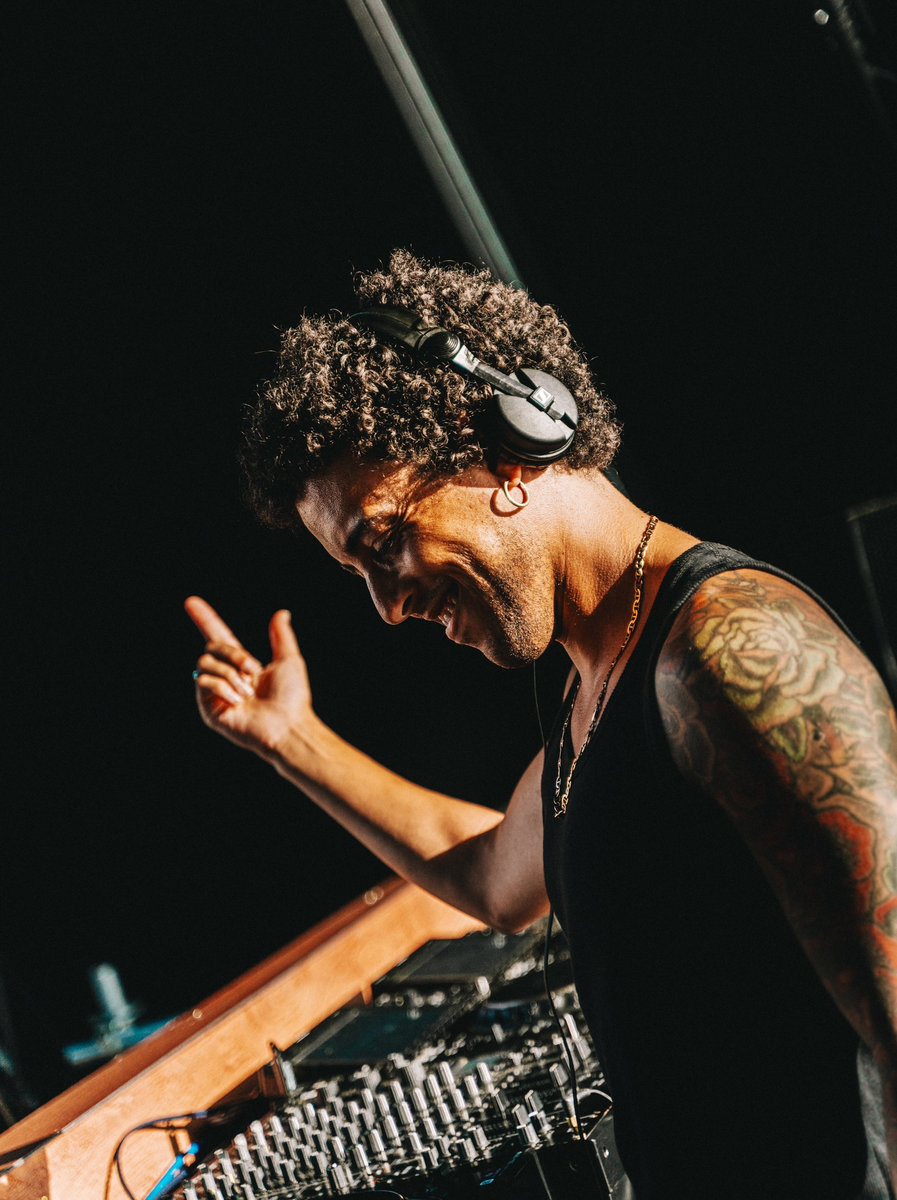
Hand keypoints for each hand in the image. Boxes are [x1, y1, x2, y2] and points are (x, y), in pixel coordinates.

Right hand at [185, 595, 312, 759]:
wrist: (287, 725)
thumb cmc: (292, 698)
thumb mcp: (289, 660)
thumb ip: (281, 636)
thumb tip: (281, 613)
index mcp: (242, 665)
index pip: (218, 637)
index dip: (205, 619)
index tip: (191, 601)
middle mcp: (226, 676)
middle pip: (212, 647)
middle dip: (233, 654)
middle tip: (253, 670)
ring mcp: (216, 693)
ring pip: (204, 662)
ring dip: (231, 673)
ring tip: (248, 692)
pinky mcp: (209, 709)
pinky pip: (204, 681)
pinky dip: (224, 687)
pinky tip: (238, 702)